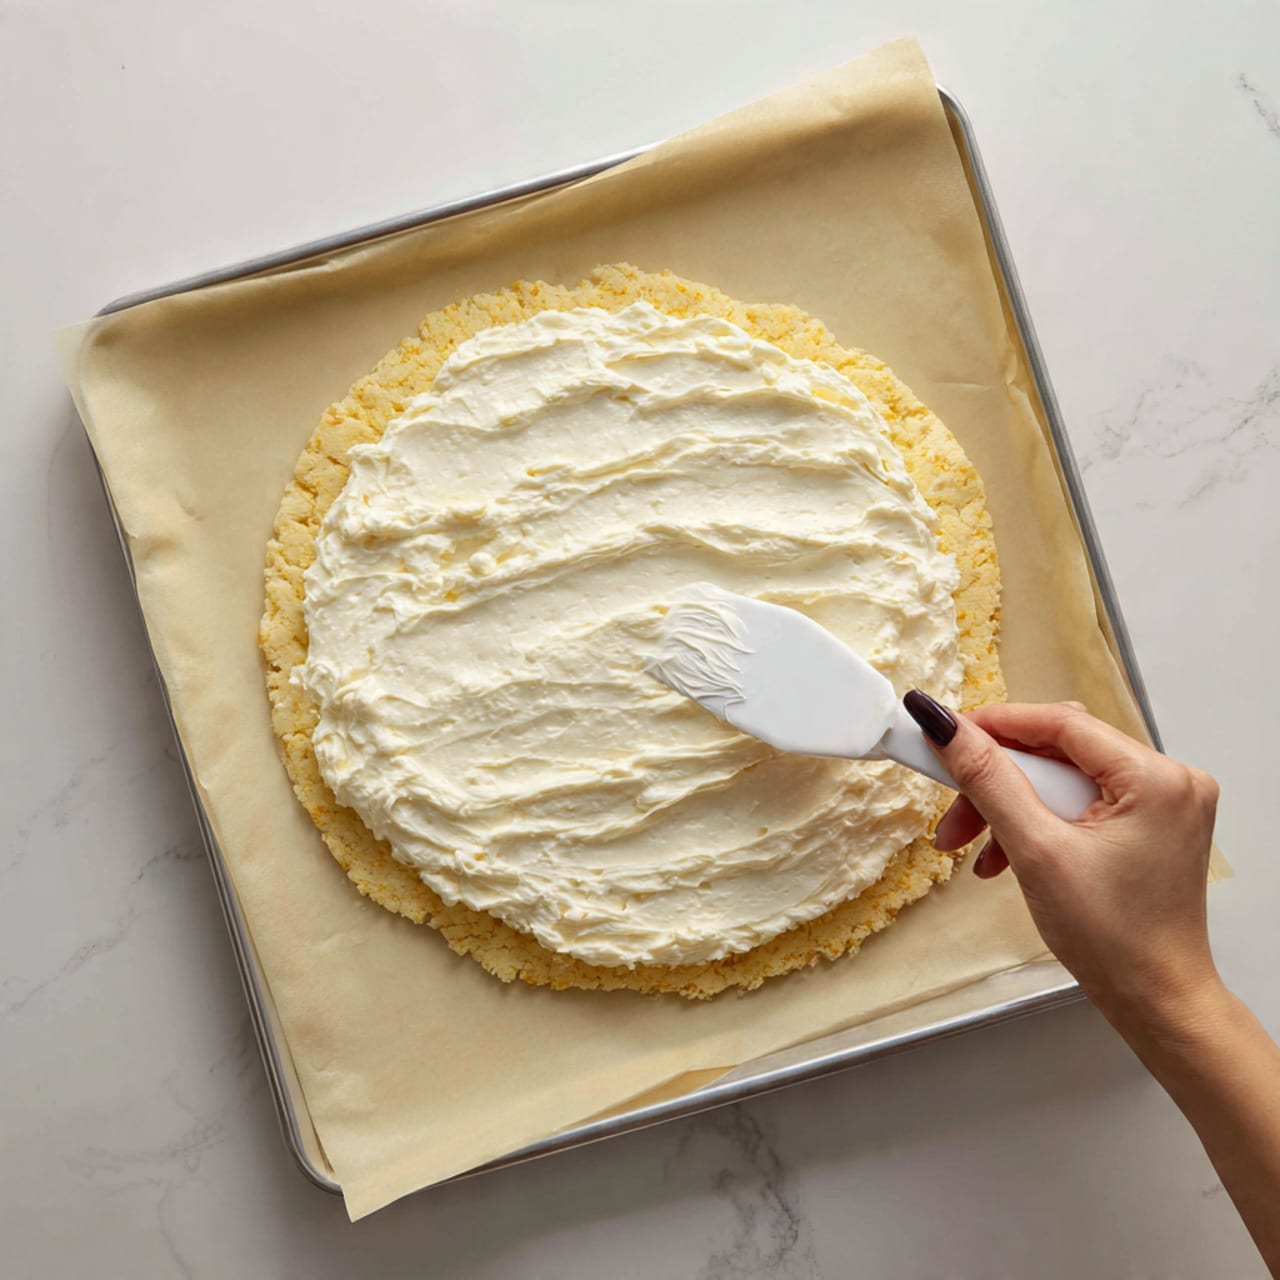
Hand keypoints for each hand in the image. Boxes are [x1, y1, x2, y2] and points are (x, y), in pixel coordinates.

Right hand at [907, 695, 1221, 1038]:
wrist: (1155, 1001)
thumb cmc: (1111, 939)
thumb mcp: (1035, 851)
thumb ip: (988, 780)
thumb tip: (946, 726)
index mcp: (1156, 777)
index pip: (1060, 722)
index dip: (995, 724)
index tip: (943, 733)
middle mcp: (1169, 779)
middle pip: (1058, 751)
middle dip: (997, 781)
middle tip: (953, 812)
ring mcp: (1163, 802)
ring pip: (1063, 777)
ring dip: (1010, 806)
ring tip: (973, 847)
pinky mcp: (1151, 824)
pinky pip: (1080, 801)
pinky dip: (1038, 821)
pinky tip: (1006, 855)